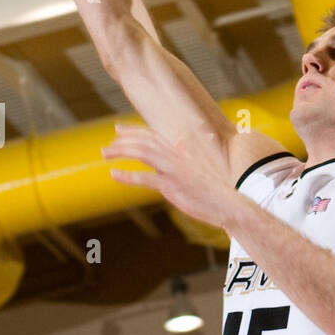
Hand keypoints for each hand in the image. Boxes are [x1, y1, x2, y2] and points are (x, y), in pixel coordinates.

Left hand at [101, 123, 234, 230]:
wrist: (229, 204)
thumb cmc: (214, 193)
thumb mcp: (196, 176)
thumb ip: (181, 169)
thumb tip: (169, 170)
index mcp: (180, 153)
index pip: (152, 136)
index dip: (133, 131)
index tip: (117, 129)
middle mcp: (175, 157)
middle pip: (144, 140)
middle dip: (122, 140)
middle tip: (106, 146)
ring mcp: (173, 170)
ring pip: (142, 152)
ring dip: (121, 151)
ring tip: (105, 154)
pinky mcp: (171, 186)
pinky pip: (145, 178)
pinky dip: (127, 175)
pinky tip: (115, 174)